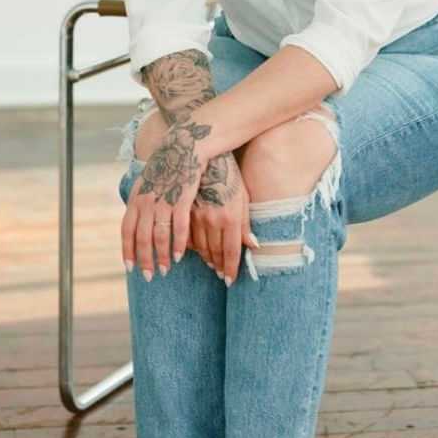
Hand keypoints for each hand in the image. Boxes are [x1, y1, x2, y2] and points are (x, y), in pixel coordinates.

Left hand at [121, 117, 209, 279]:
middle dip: (144, 259)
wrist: (184, 145)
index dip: (127, 250)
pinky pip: (178, 227)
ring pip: (159, 235)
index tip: (130, 267)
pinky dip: (178, 244)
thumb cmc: (169, 165)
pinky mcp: (181, 198)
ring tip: (165, 269)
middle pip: (141, 237)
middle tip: (149, 276)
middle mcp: (146, 201)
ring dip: (161, 255)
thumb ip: (142, 203)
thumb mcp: (148, 182)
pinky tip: (179, 256)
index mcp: (136, 198)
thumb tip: (139, 223)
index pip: (126, 229)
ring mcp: (163, 200)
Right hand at [190, 151, 258, 284]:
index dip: (231, 267)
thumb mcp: (242, 197)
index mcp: (230, 216)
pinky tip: (196, 251)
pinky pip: (186, 237)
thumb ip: (246, 223)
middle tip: (221, 275)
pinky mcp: (183, 212)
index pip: (231, 250)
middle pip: (215, 251)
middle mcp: (213, 219)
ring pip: (200, 247)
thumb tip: (254, 245)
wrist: (205, 157)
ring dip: (206, 259)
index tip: (230, 280)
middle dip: (219, 266)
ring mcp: (196, 216)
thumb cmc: (229, 177)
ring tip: (212, 266)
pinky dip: (192, 248)